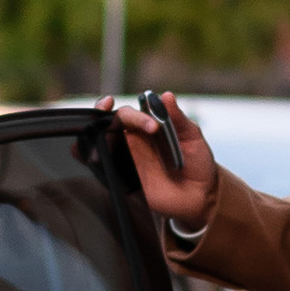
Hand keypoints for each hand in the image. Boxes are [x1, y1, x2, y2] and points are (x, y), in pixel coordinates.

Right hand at [103, 90, 216, 228]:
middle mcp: (132, 140)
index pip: (129, 114)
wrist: (200, 194)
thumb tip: (166, 96)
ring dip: (92, 137)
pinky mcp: (124, 180)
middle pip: (107, 124)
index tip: (152, 126)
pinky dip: (91, 160)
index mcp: (146, 126)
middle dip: (100, 117)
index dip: (133, 115)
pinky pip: (102, 169)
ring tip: (96, 139)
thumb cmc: (196, 161)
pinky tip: (89, 156)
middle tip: (106, 118)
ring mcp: (126, 160)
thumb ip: (177, 118)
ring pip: (99, 143)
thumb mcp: (191, 136)